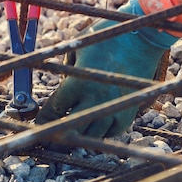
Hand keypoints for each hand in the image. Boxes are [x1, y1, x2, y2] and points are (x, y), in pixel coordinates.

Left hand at [35, 0, 177, 137]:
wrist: (143, 36)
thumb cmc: (107, 36)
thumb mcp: (78, 47)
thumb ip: (67, 71)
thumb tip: (62, 88)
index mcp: (78, 83)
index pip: (54, 110)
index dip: (44, 121)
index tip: (38, 127)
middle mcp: (95, 99)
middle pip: (70, 130)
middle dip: (57, 141)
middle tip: (50, 145)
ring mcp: (113, 107)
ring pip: (92, 136)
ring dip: (80, 138)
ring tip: (72, 138)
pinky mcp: (129, 112)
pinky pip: (112, 132)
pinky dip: (101, 133)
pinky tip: (94, 128)